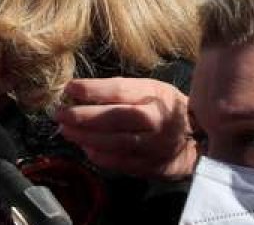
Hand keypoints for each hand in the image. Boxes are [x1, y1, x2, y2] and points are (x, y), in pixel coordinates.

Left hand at [56, 77, 197, 179]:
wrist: (194, 138)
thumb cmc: (160, 106)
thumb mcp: (146, 89)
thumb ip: (116, 91)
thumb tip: (78, 93)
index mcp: (153, 94)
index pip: (119, 90)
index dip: (92, 90)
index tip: (69, 88)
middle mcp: (156, 119)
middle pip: (116, 118)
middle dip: (83, 116)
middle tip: (59, 114)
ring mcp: (156, 144)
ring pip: (116, 142)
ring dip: (86, 137)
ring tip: (66, 131)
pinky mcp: (154, 165)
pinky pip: (123, 162)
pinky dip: (101, 157)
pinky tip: (86, 149)